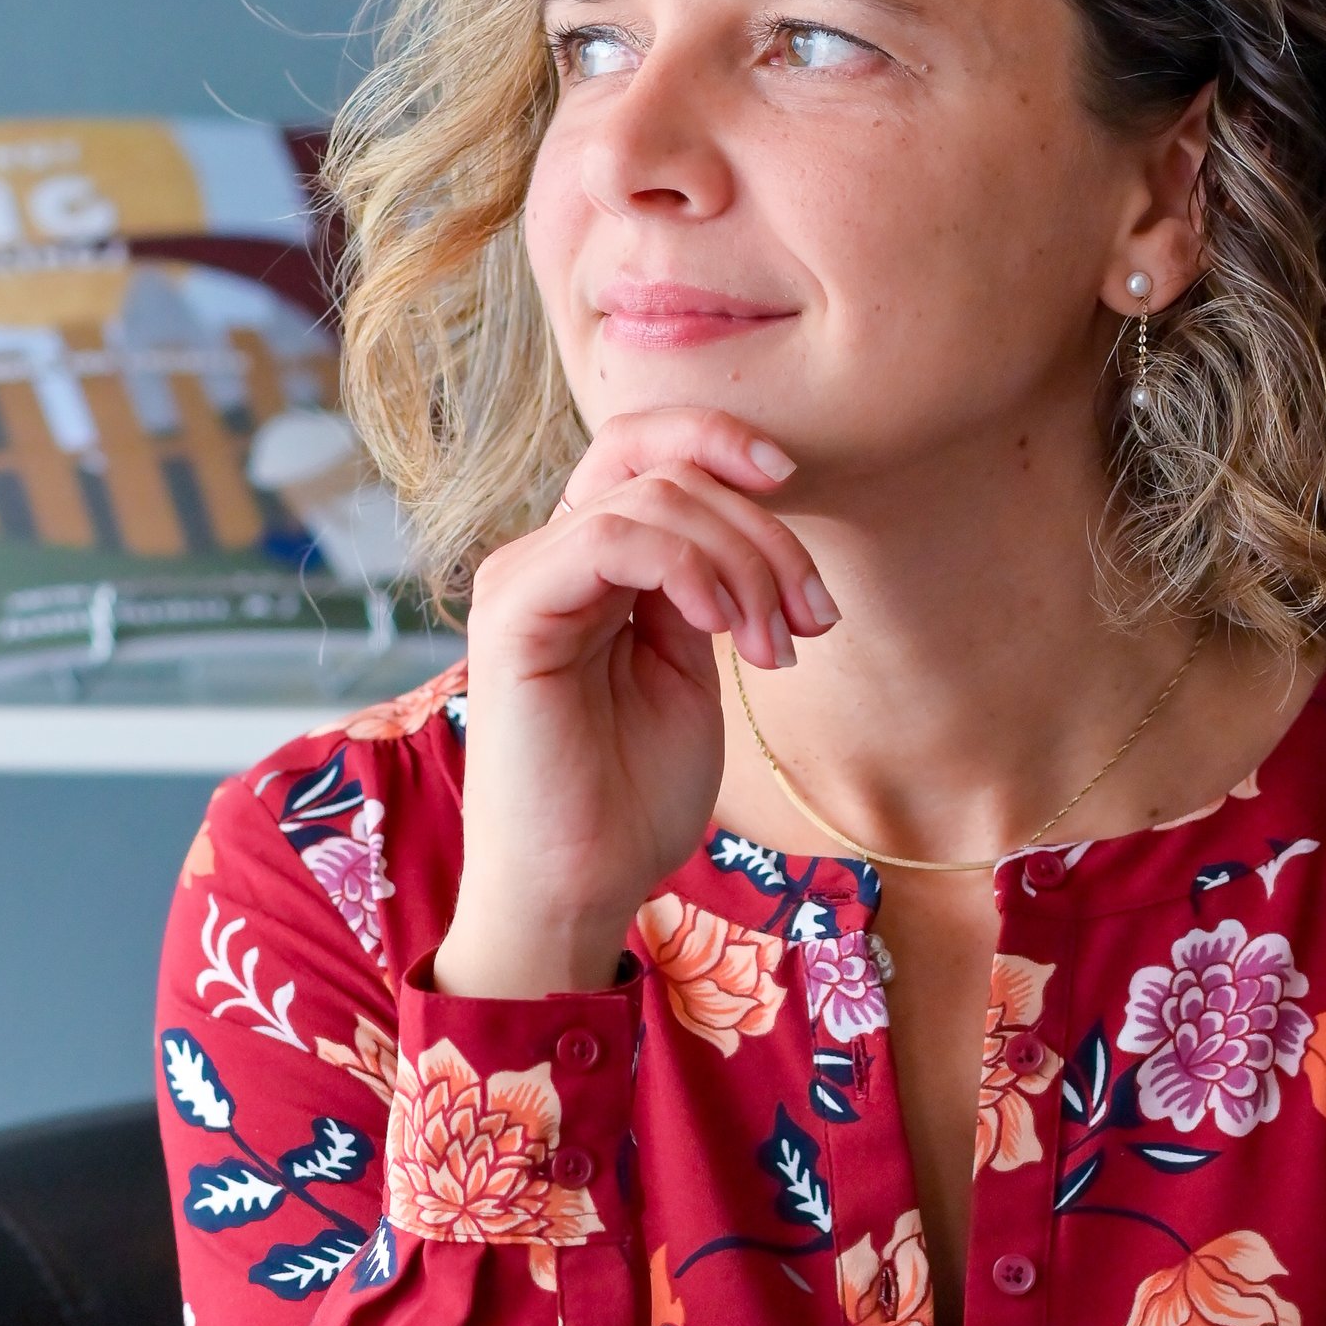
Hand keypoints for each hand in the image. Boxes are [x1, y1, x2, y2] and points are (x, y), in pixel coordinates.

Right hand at [435, 408, 834, 999]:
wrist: (582, 884)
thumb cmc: (632, 796)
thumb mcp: (690, 669)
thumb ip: (705, 589)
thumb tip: (748, 525)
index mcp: (588, 568)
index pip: (640, 451)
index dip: (717, 440)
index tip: (792, 479)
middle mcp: (546, 558)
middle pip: (662, 469)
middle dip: (763, 533)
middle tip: (812, 620)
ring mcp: (524, 580)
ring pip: (649, 499)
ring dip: (742, 564)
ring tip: (776, 649)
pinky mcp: (513, 612)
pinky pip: (608, 538)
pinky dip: (688, 569)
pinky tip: (724, 628)